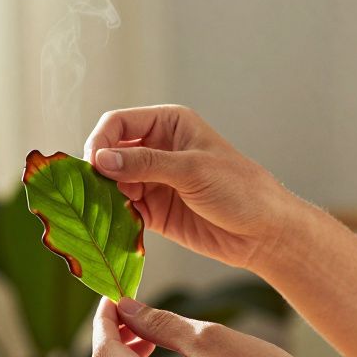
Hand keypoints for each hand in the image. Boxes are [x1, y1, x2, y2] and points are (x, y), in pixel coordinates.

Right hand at [83, 104, 293, 269]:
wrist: (264, 233)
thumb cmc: (240, 189)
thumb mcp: (192, 170)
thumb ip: (145, 163)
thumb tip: (100, 160)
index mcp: (168, 124)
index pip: (118, 124)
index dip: (100, 141)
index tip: (92, 165)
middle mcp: (156, 149)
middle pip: (109, 154)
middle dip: (98, 172)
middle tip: (91, 192)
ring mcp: (153, 181)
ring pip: (112, 184)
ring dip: (104, 197)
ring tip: (102, 212)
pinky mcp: (153, 211)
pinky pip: (122, 210)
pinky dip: (114, 217)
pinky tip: (113, 226)